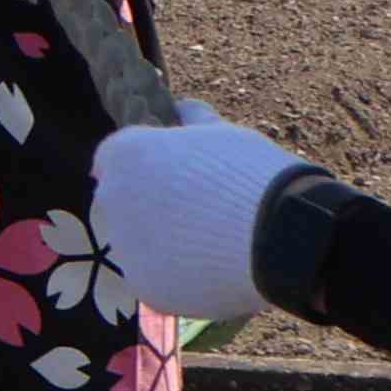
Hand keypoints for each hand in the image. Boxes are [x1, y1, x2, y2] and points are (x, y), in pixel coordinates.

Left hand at [90, 109, 310, 319]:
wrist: (278, 235)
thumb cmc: (251, 176)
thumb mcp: (224, 136)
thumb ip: (194, 122)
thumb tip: (184, 107)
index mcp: (124, 153)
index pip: (114, 160)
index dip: (142, 172)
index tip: (165, 184)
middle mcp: (111, 196)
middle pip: (121, 204)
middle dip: (148, 211)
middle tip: (193, 220)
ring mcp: (123, 243)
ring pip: (136, 246)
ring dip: (161, 247)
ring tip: (208, 248)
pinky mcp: (142, 283)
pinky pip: (154, 280)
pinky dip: (177, 279)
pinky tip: (209, 274)